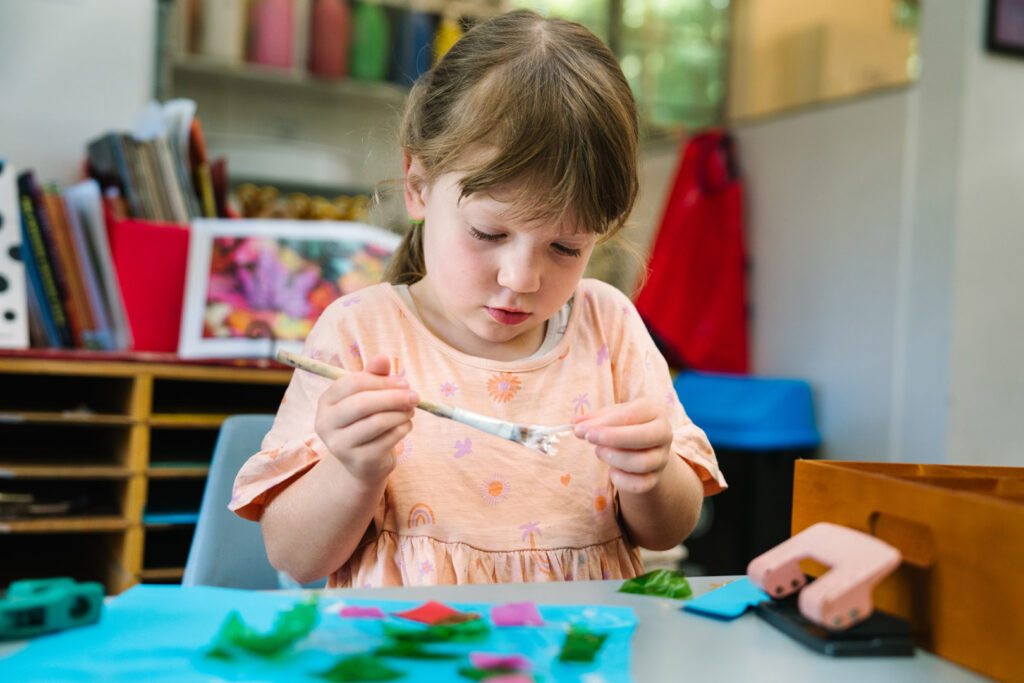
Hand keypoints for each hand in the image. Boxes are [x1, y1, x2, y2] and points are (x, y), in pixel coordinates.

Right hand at [314, 354, 417, 483]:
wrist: (363, 461)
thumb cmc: (365, 420)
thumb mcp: (368, 395)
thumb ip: (374, 376)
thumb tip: (382, 358)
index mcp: (325, 401)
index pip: (352, 383)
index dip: (382, 381)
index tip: (404, 383)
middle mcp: (326, 423)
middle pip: (363, 403)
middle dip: (394, 397)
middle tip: (415, 396)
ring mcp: (339, 445)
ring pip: (377, 422)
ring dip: (401, 413)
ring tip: (411, 411)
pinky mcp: (358, 461)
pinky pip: (387, 440)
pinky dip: (402, 429)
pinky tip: (406, 425)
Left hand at [571, 398, 672, 493]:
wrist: (645, 449)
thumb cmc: (626, 427)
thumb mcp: (612, 416)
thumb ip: (594, 419)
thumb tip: (574, 423)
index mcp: (653, 412)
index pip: (631, 415)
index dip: (604, 423)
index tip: (580, 429)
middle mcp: (663, 434)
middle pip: (644, 437)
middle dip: (612, 438)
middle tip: (589, 438)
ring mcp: (661, 458)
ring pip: (642, 462)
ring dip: (614, 458)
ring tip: (599, 452)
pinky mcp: (656, 479)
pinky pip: (641, 484)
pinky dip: (621, 480)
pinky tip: (611, 471)